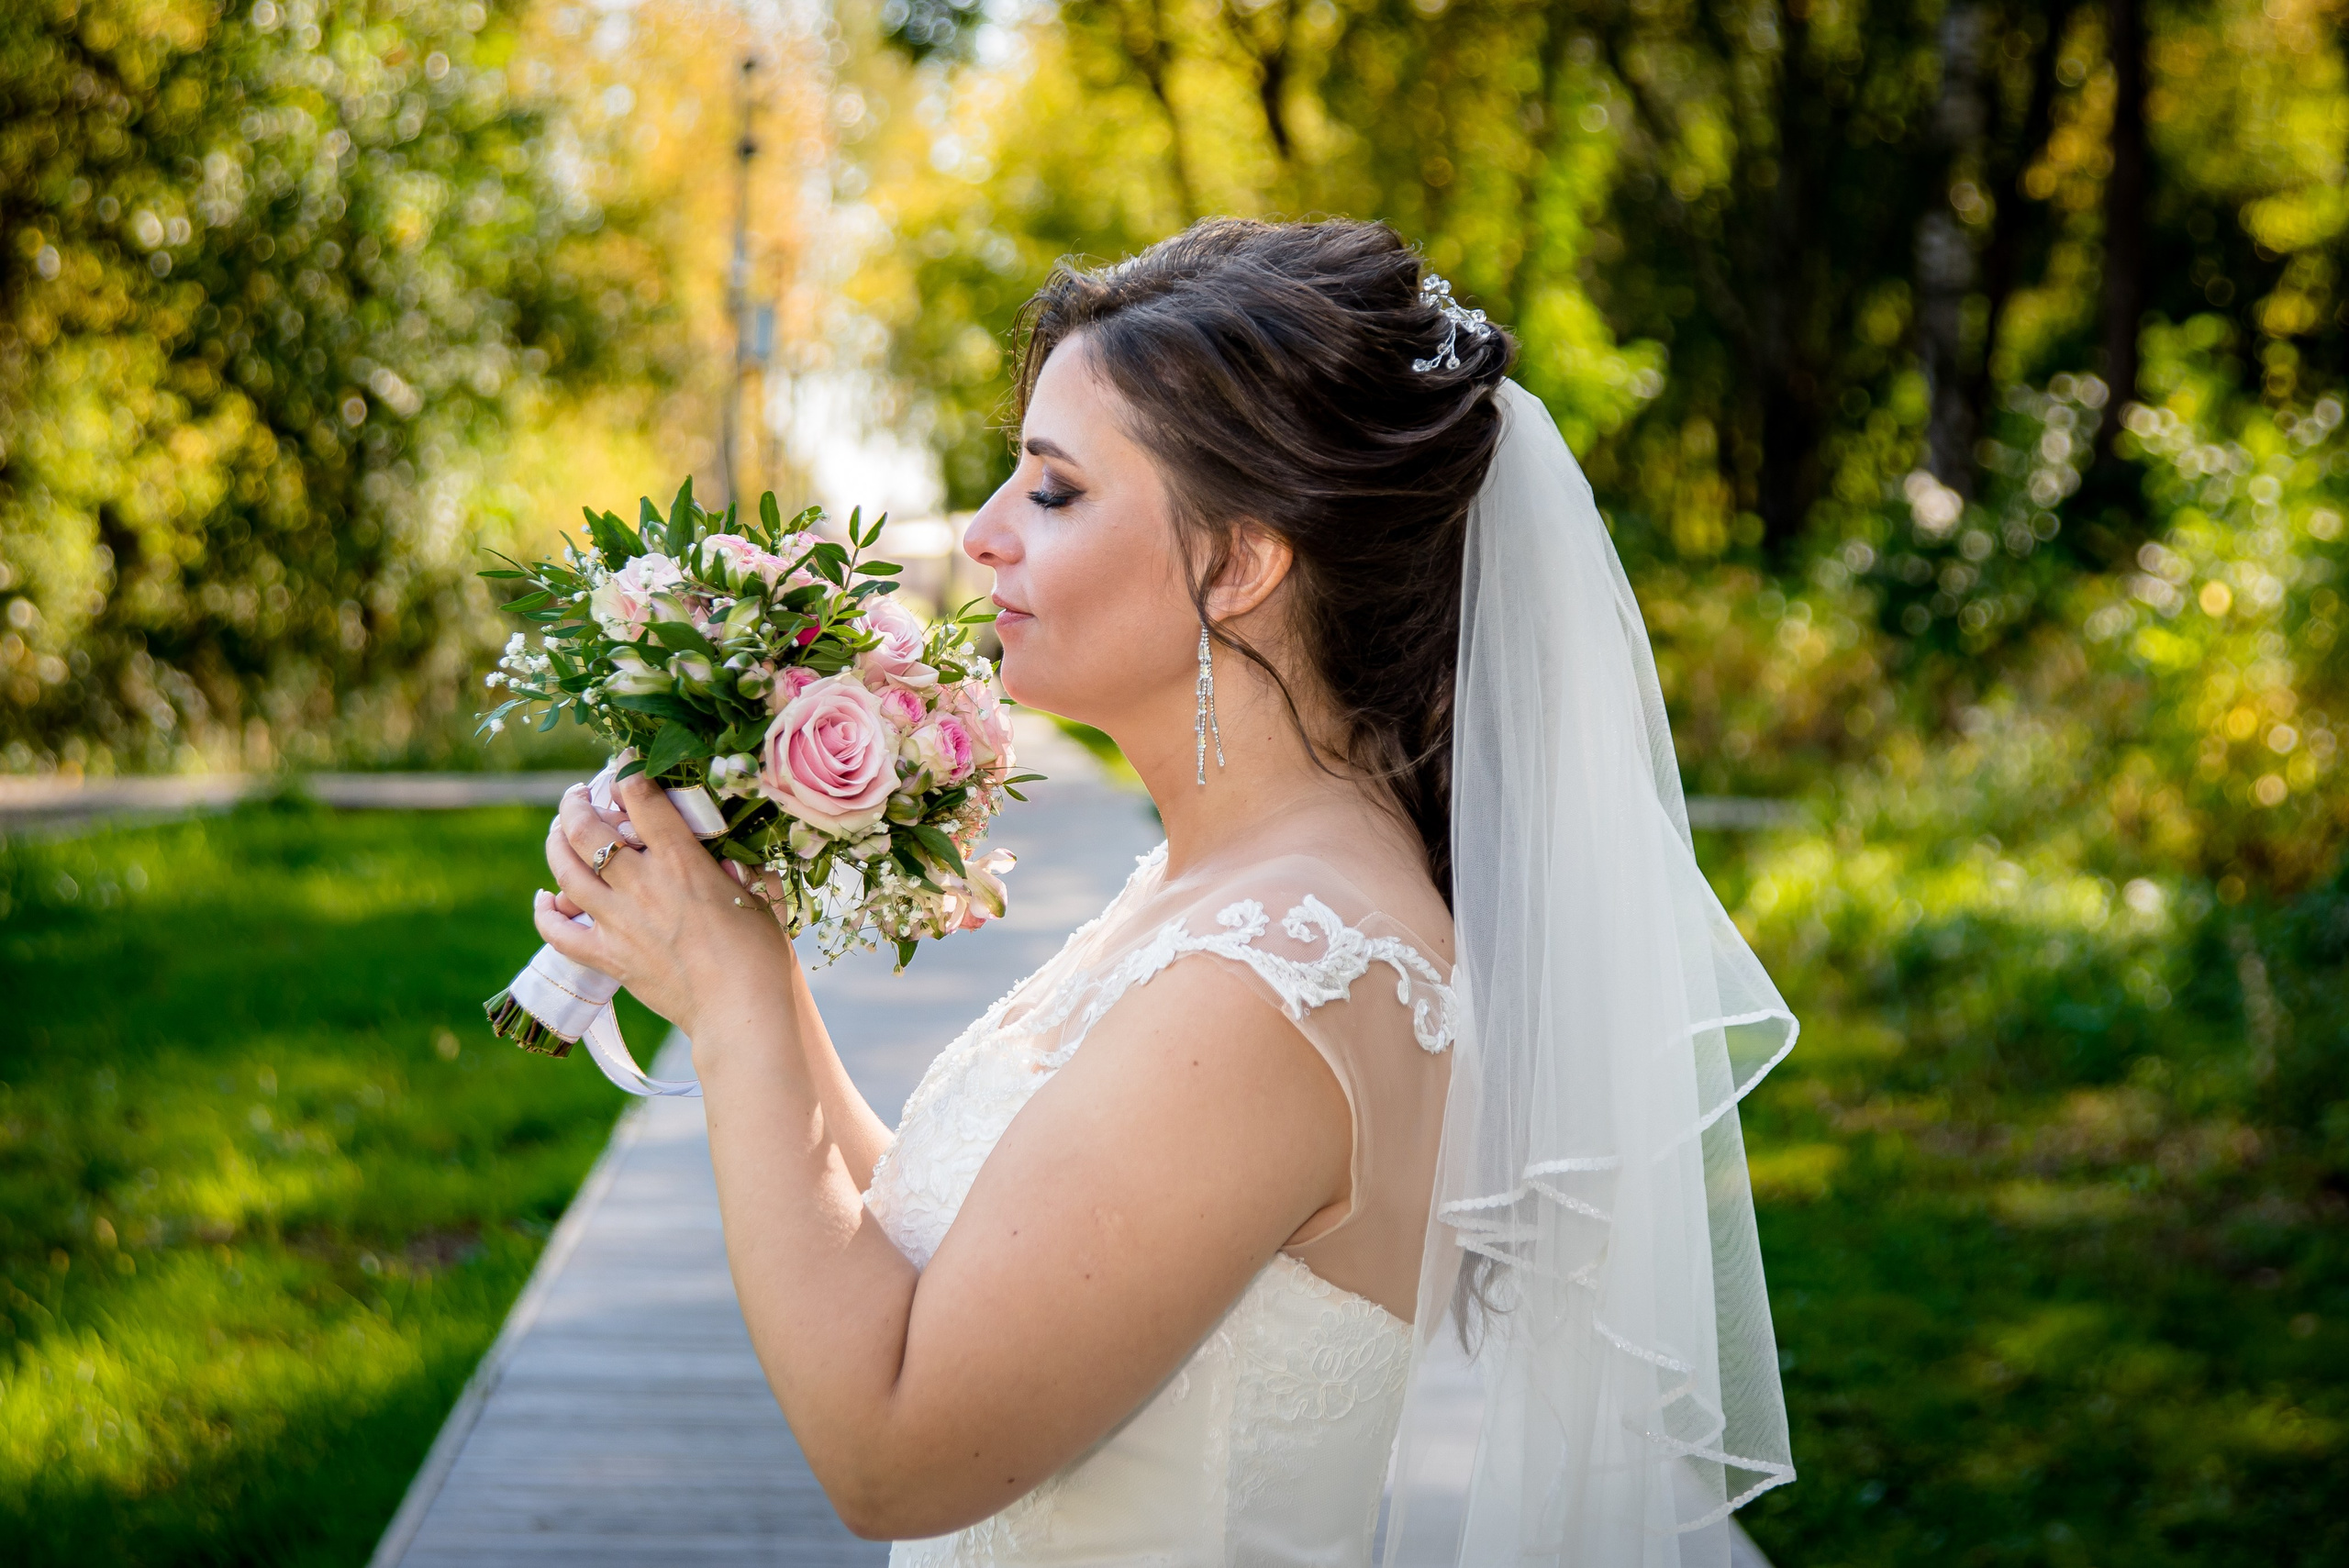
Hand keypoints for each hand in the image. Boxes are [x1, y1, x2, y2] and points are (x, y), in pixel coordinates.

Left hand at [537, 775, 796, 1038]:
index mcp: (683, 861)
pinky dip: (545, 913)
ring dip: (555, 844)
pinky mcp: (609, 957)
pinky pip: (558, 933)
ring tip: (559, 833)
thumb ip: (741, 868)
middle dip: (575, 803)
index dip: (628, 771)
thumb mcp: (760, 896)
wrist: (743, 1012)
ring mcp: (619, 922)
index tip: (625, 763)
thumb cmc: (763, 955)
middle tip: (578, 795)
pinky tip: (546, 899)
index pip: (642, 798)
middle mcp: (643, 885)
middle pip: (586, 829)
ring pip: (565, 871)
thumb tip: (730, 859)